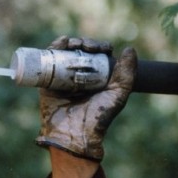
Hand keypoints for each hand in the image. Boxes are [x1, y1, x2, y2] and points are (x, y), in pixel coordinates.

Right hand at [36, 36, 136, 160]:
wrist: (75, 133)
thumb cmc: (99, 116)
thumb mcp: (118, 95)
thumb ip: (127, 74)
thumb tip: (130, 49)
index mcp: (97, 79)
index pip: (98, 55)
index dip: (100, 47)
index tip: (103, 48)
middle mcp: (80, 77)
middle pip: (81, 51)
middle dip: (84, 43)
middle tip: (86, 46)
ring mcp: (62, 79)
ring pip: (65, 53)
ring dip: (69, 43)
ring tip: (73, 43)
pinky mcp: (47, 82)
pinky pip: (48, 62)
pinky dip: (52, 49)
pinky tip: (59, 43)